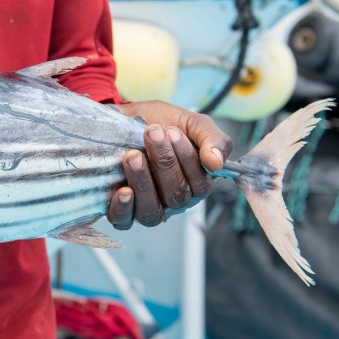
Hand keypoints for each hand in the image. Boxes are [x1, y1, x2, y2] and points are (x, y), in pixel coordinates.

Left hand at [106, 101, 232, 229]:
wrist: (125, 117)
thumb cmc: (162, 123)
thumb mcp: (192, 124)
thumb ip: (214, 140)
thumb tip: (216, 163)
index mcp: (195, 184)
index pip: (199, 185)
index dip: (187, 159)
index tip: (172, 131)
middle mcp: (173, 201)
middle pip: (176, 196)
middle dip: (164, 162)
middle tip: (152, 133)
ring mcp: (147, 207)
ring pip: (152, 211)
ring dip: (143, 183)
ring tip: (133, 156)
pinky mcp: (122, 210)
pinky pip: (124, 221)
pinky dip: (123, 209)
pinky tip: (123, 191)